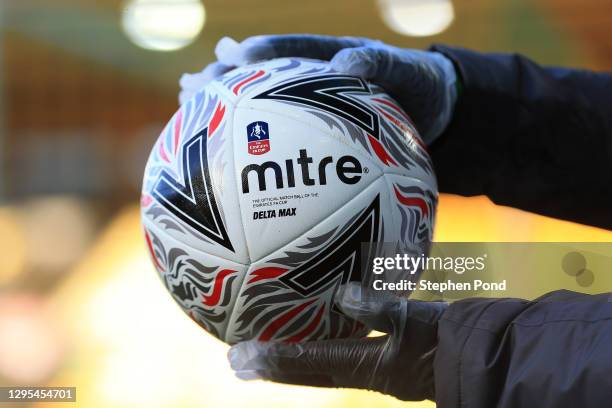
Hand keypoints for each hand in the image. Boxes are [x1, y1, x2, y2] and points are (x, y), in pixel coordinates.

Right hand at [181, 35, 458, 143]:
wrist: (432, 116)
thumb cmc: (419, 89)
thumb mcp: (407, 71)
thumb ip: (378, 64)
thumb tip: (343, 64)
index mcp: (326, 58)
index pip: (286, 50)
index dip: (259, 53)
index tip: (231, 56)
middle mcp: (307, 85)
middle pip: (257, 82)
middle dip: (224, 84)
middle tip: (191, 89)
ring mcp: (305, 115)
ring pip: (257, 114)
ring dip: (225, 118)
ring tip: (189, 119)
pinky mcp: (310, 143)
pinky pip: (278, 148)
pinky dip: (253, 155)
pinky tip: (226, 172)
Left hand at [227, 283, 447, 401]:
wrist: (481, 357)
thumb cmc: (451, 338)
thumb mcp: (416, 319)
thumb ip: (379, 307)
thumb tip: (342, 294)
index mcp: (365, 366)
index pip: (308, 362)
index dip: (273, 358)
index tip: (240, 356)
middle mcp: (362, 371)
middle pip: (306, 372)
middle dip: (271, 368)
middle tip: (236, 364)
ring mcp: (373, 369)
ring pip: (319, 367)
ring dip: (289, 362)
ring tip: (262, 356)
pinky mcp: (384, 360)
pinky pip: (338, 356)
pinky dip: (315, 351)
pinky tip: (314, 336)